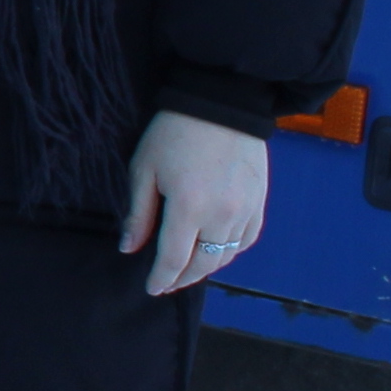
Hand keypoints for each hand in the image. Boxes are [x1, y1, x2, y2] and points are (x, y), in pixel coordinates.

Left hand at [125, 108, 272, 294]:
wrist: (221, 101)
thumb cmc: (175, 130)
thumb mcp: (145, 168)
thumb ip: (139, 213)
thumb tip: (129, 248)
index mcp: (189, 207)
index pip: (174, 260)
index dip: (161, 278)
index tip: (151, 288)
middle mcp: (222, 215)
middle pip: (203, 264)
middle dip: (183, 279)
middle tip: (168, 283)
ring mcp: (246, 209)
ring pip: (226, 254)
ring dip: (206, 266)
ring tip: (188, 269)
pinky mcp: (260, 200)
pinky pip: (248, 238)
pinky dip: (231, 250)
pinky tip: (217, 249)